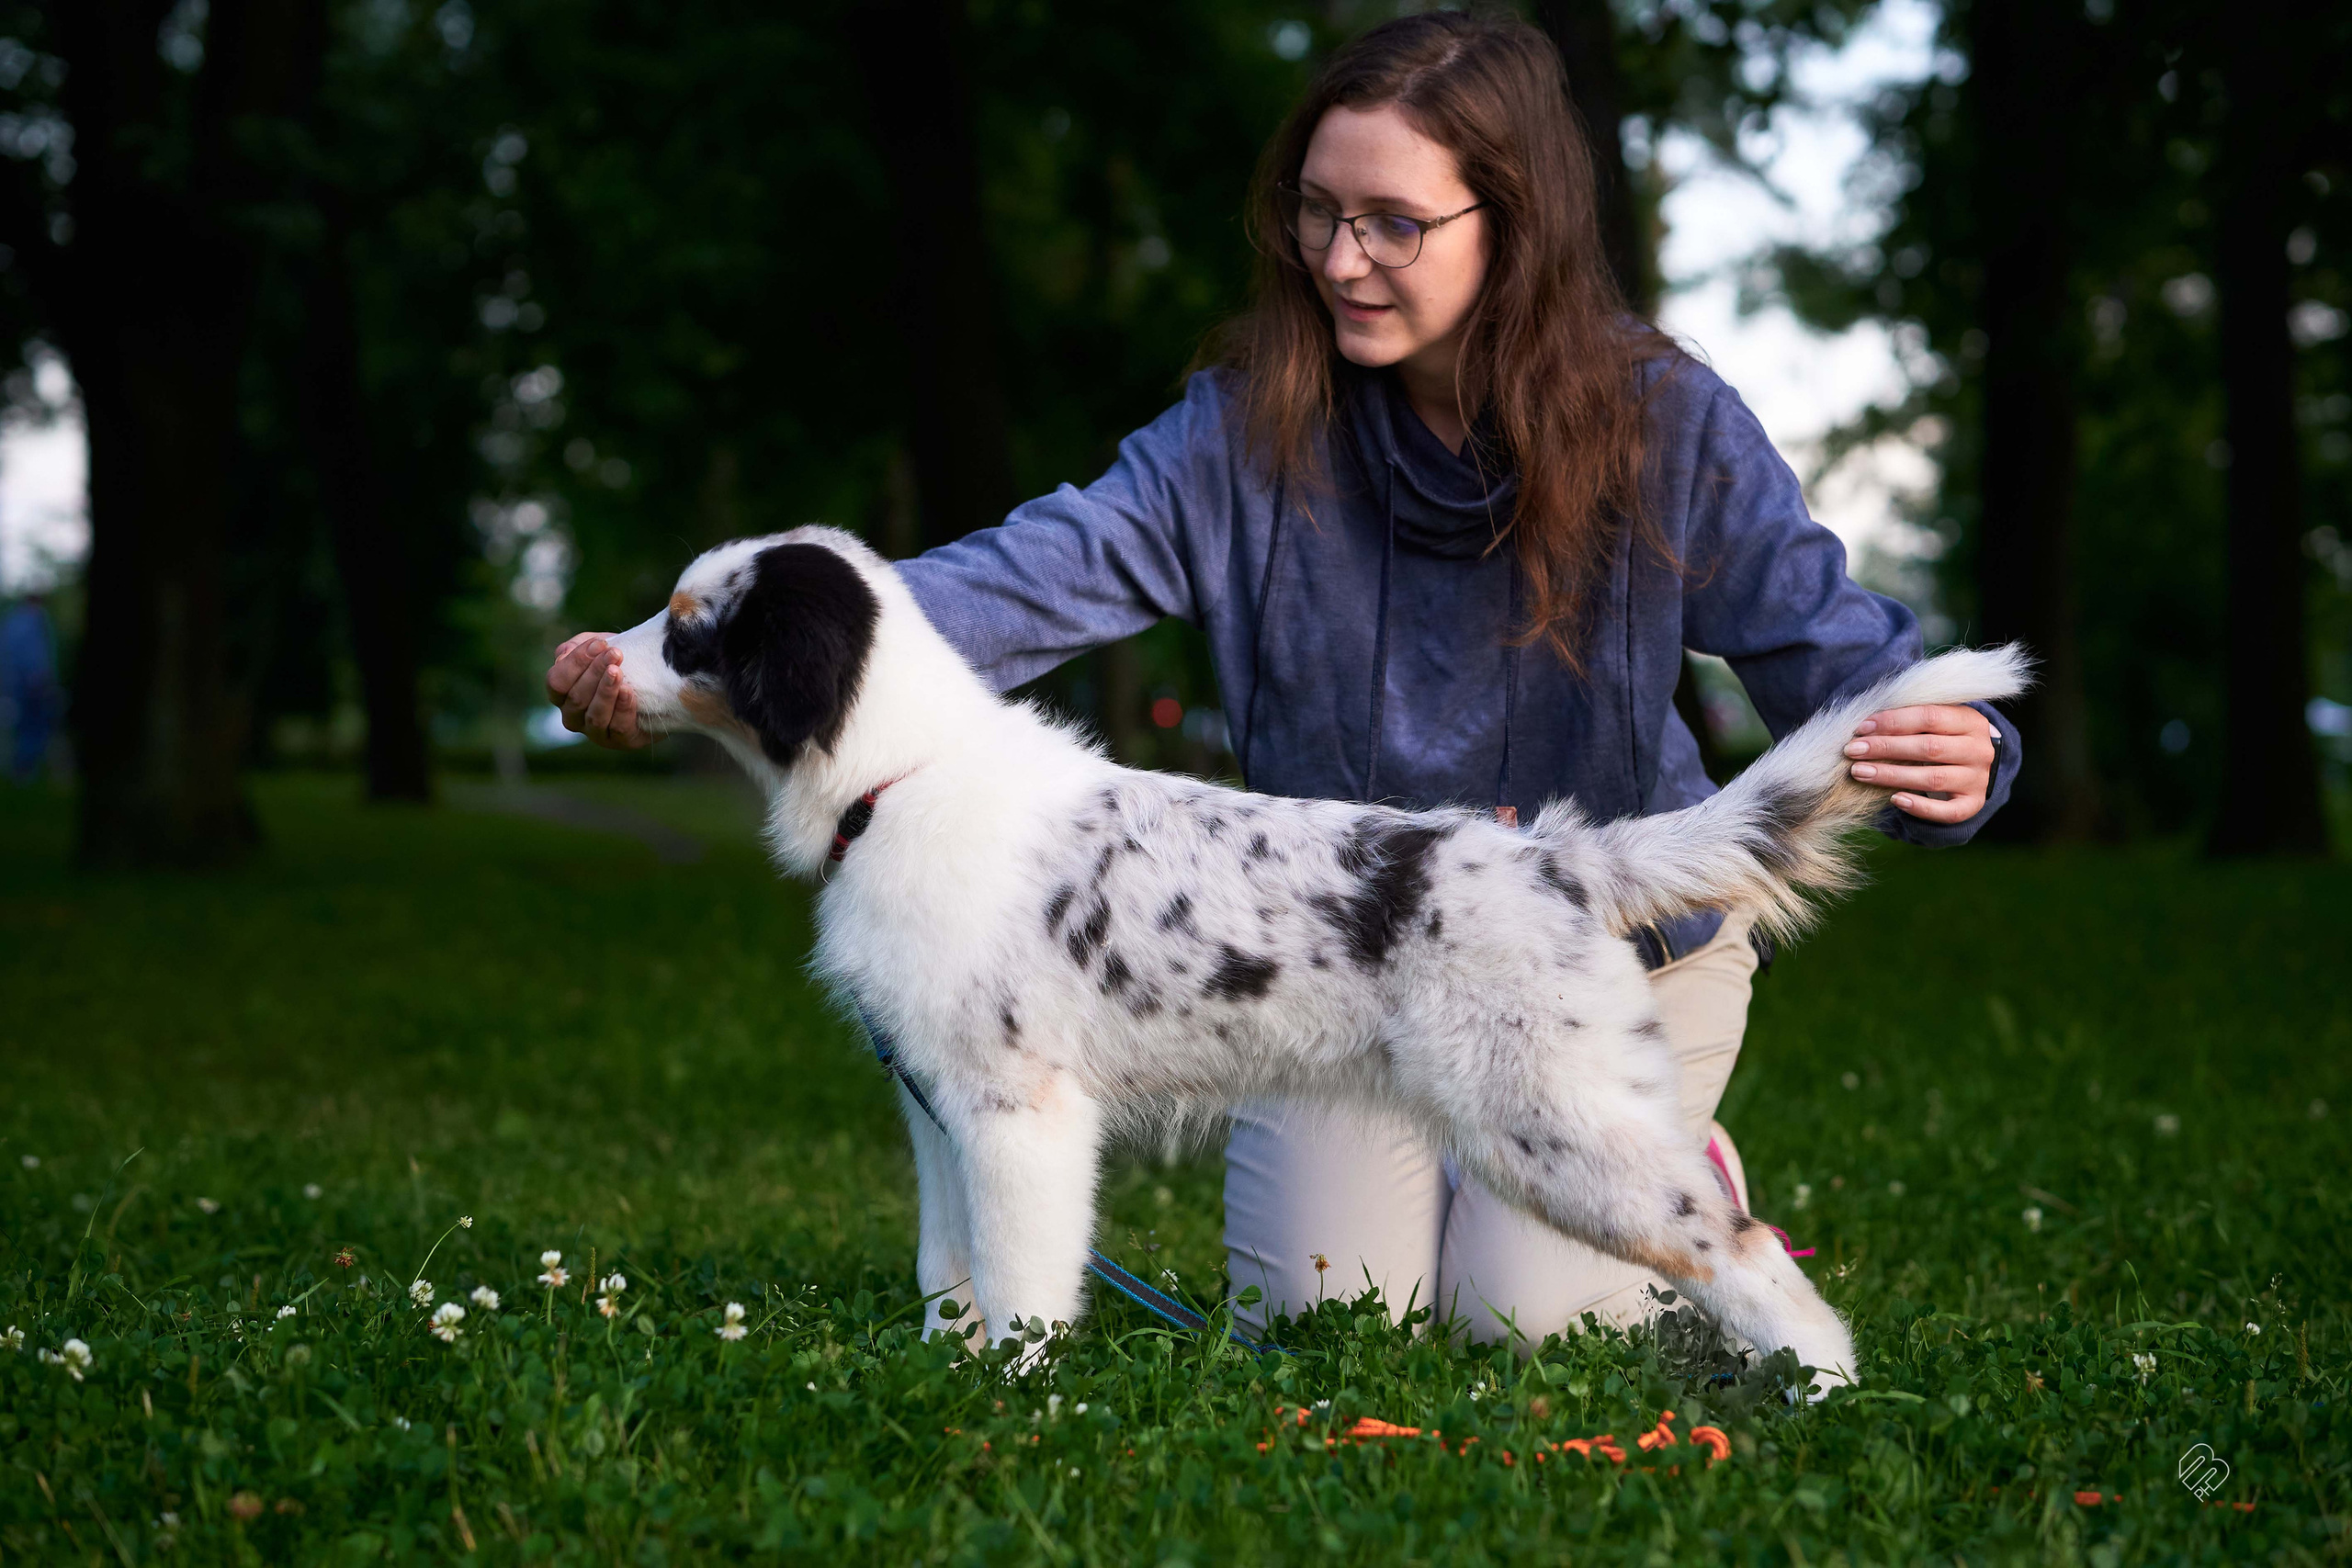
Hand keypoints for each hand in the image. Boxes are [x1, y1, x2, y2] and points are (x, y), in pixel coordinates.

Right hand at [545, 632, 649, 749]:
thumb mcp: (596, 650)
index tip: (600, 643)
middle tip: (615, 653)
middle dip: (596, 671)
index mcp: (561, 695)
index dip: (576, 662)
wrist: (654, 683)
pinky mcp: (620, 741)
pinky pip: (617, 727)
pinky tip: (629, 691)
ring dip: (606, 691)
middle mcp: (573, 717)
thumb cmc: (617, 664)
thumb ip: (574, 648)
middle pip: (576, 697)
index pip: (556, 681)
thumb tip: (562, 655)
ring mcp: (595, 732)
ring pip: (595, 715)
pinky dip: (623, 708)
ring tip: (618, 671)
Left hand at [1844, 702, 1995, 824]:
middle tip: (1852, 751)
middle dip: (1886, 748)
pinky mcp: (1973, 804)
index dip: (1892, 721)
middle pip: (1929, 748)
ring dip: (1891, 776)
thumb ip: (1908, 718)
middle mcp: (1978, 749)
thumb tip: (1865, 727)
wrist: (1972, 765)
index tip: (1861, 729)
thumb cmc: (1942, 737)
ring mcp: (1978, 779)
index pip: (1929, 717)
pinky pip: (1947, 811)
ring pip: (1933, 779)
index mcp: (1970, 720)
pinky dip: (1920, 807)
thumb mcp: (1934, 721)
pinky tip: (1895, 799)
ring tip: (1860, 772)